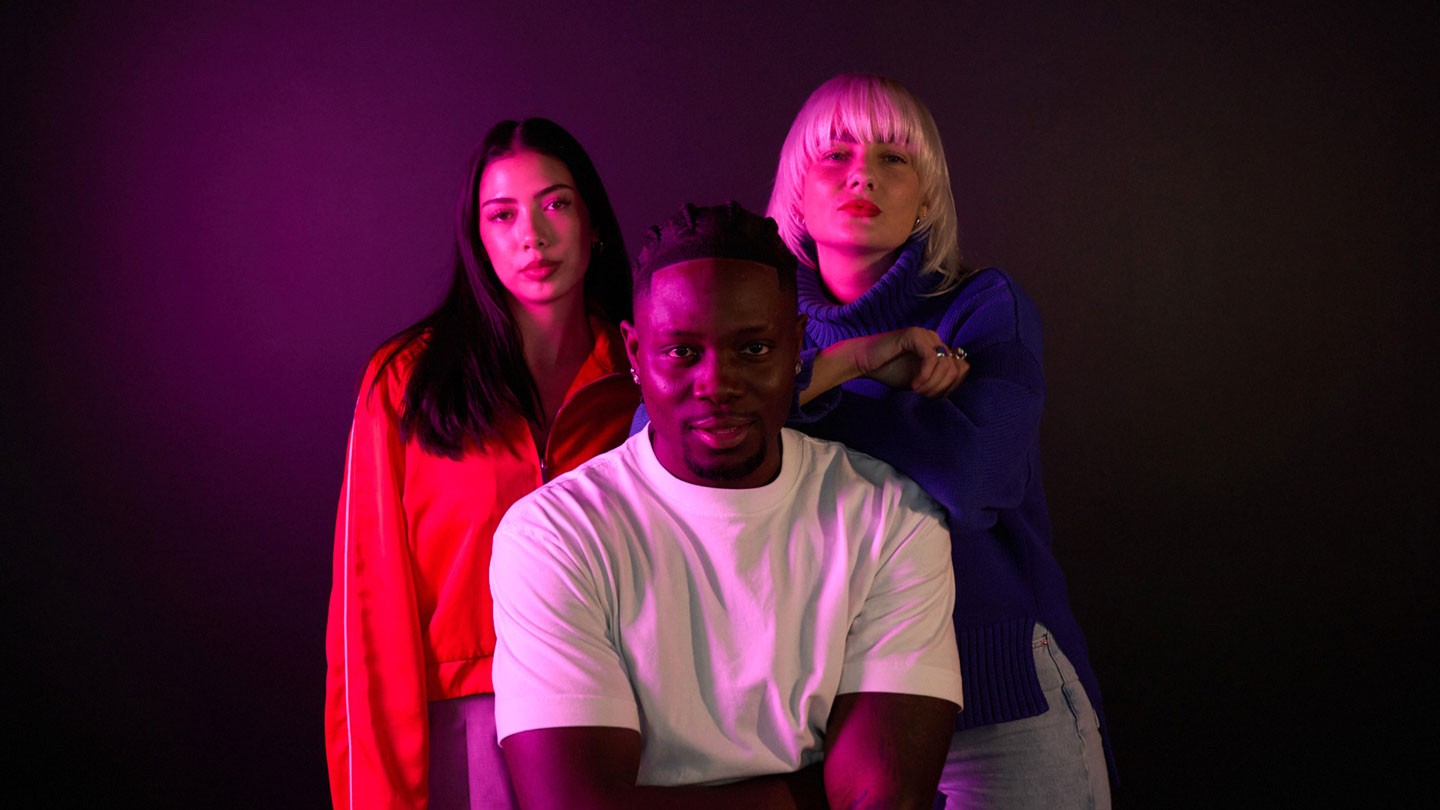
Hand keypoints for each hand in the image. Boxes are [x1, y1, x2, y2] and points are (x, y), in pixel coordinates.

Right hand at [852, 328, 968, 397]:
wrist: (863, 362)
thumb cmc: (889, 371)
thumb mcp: (920, 381)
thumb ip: (938, 381)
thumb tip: (955, 391)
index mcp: (939, 349)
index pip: (962, 368)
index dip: (952, 387)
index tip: (933, 397)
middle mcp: (935, 339)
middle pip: (956, 368)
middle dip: (941, 387)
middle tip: (923, 395)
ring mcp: (926, 335)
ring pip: (946, 364)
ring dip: (933, 383)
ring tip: (917, 390)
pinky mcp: (914, 335)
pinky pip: (931, 358)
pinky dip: (925, 375)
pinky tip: (914, 384)